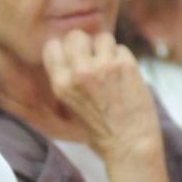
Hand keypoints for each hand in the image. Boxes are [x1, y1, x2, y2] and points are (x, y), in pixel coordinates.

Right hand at [41, 30, 160, 163]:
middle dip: (86, 43)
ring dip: (108, 50)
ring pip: (103, 37)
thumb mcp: (70, 106)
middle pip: (76, 35)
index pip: (52, 45)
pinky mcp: (126, 65)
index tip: (74, 57)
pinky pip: (122, 48)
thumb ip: (68, 78)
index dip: (64, 48)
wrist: (129, 146)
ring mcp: (103, 67)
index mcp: (61, 84)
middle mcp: (79, 73)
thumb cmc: (100, 130)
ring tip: (112, 70)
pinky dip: (124, 59)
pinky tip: (125, 77)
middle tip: (95, 60)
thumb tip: (72, 52)